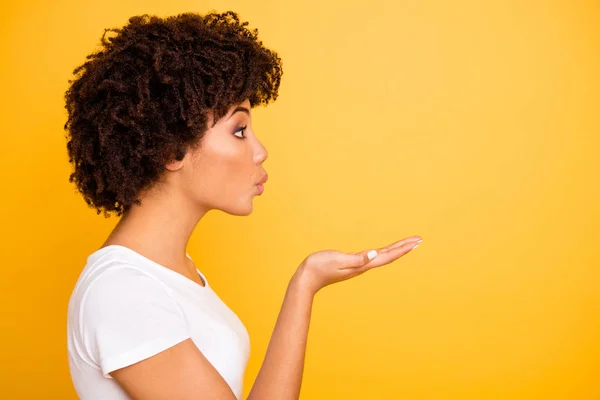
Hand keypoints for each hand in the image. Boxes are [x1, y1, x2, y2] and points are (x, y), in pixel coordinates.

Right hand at [294, 235, 422, 294]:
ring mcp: (358, 266)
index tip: (416, 242)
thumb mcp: (338, 260)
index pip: (387, 256)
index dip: (403, 249)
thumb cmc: (319, 268)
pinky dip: (384, 252)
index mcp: (363, 265)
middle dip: (405, 248)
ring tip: (408, 245)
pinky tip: (385, 251)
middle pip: (389, 256)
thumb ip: (357, 259)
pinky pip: (373, 257)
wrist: (306, 279)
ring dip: (396, 250)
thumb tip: (374, 255)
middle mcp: (363, 266)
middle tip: (419, 240)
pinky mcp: (352, 264)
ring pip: (383, 257)